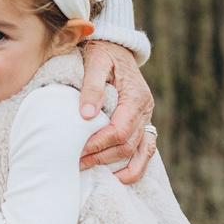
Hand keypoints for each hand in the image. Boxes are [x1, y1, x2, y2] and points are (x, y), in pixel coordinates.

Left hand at [77, 41, 154, 183]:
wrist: (116, 46)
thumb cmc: (102, 52)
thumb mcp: (95, 62)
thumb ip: (91, 87)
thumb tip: (86, 116)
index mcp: (135, 96)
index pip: (119, 130)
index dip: (99, 143)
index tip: (78, 149)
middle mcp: (145, 109)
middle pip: (127, 145)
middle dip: (101, 157)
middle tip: (76, 162)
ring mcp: (147, 117)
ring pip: (139, 152)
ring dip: (116, 165)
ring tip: (90, 170)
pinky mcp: (143, 122)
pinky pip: (146, 150)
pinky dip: (135, 166)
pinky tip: (117, 177)